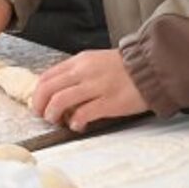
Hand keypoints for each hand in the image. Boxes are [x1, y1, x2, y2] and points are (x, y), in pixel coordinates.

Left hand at [30, 49, 148, 131]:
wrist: (151, 67)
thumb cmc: (124, 68)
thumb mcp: (95, 61)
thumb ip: (77, 73)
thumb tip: (58, 89)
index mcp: (79, 61)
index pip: (47, 76)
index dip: (38, 93)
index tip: (39, 104)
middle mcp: (84, 72)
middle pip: (48, 89)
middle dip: (40, 106)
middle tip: (44, 116)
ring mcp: (96, 87)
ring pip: (60, 101)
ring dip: (53, 115)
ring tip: (58, 121)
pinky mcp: (108, 102)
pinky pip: (82, 114)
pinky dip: (74, 123)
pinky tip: (78, 126)